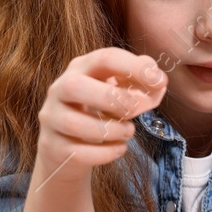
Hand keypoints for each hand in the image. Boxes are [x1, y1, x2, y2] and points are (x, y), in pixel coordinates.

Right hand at [36, 47, 165, 178]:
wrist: (68, 148)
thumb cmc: (100, 112)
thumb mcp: (120, 91)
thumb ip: (141, 81)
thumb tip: (158, 80)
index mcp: (81, 68)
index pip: (104, 58)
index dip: (134, 67)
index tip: (159, 82)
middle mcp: (59, 89)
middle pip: (75, 85)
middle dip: (112, 99)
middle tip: (134, 111)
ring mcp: (51, 118)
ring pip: (74, 123)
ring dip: (111, 129)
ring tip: (128, 132)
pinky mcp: (51, 146)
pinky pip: (76, 152)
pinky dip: (105, 153)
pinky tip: (119, 148)